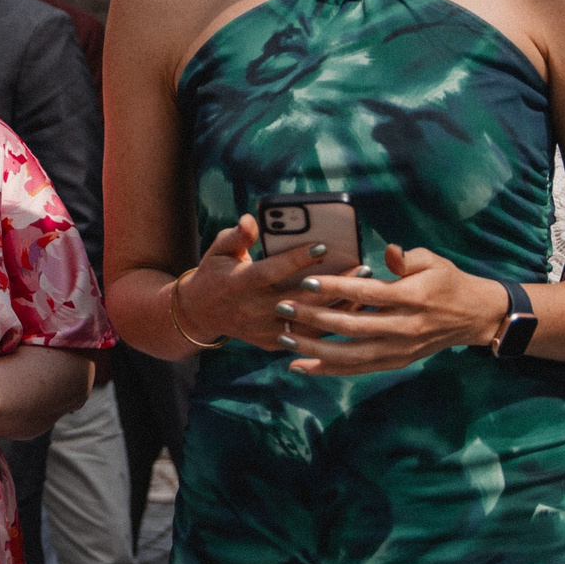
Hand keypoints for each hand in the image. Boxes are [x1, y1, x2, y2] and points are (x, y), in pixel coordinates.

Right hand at [173, 215, 363, 349]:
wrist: (200, 313)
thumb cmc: (216, 273)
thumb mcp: (219, 250)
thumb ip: (237, 236)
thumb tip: (251, 220)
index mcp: (238, 283)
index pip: (270, 271)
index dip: (296, 260)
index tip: (323, 246)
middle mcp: (251, 310)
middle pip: (298, 299)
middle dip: (331, 285)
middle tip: (361, 268)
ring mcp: (262, 330)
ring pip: (307, 322)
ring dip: (338, 308)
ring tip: (364, 290)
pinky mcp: (270, 343)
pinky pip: (305, 338)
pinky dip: (329, 326)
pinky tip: (350, 311)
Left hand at [272, 243, 505, 375]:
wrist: (474, 316)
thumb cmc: (448, 282)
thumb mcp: (434, 261)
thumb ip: (408, 258)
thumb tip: (389, 252)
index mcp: (412, 298)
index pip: (368, 293)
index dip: (337, 288)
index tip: (306, 282)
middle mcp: (404, 327)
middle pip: (353, 326)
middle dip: (315, 319)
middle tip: (283, 309)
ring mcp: (400, 349)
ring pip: (352, 355)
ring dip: (316, 350)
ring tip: (285, 340)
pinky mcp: (397, 362)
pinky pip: (359, 369)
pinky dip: (329, 370)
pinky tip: (302, 367)